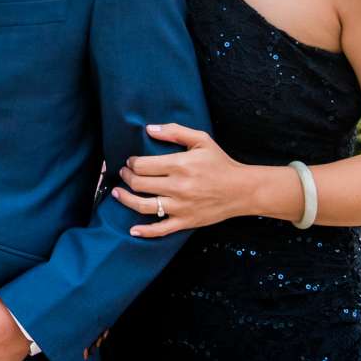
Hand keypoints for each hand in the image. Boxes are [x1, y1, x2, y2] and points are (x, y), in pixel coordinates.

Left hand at [113, 122, 272, 237]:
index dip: (131, 163)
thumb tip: (149, 129)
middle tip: (124, 173)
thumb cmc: (220, 163)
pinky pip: (161, 230)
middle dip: (126, 177)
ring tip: (117, 192)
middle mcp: (178, 187)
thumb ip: (174, 132)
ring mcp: (181, 207)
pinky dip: (145, 231)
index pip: (142, 165)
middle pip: (139, 184)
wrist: (243, 190)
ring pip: (144, 206)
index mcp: (180, 165)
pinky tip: (132, 230)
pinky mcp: (186, 221)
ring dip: (126, 199)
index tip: (130, 161)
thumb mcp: (201, 140)